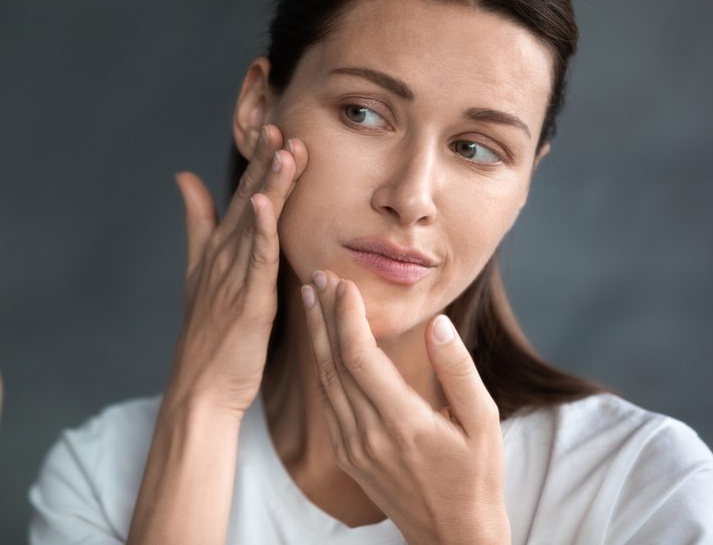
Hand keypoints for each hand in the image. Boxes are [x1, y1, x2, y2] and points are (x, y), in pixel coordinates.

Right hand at [168, 124, 307, 416]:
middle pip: (248, 200)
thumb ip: (196, 223)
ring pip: (256, 222)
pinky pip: (257, 258)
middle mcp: (224, 256)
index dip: (257, 163)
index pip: (242, 197)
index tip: (273, 128)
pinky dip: (261, 229)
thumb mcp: (199, 271)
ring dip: (269, 184)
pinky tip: (265, 202)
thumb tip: (184, 177)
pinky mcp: (247, 300)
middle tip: (278, 123)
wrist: (200, 387)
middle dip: (264, 162)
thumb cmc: (207, 336)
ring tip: (282, 148)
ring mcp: (234, 277)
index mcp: (219, 250)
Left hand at [301, 271, 509, 544]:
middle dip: (324, 316)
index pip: (360, 358)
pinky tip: (320, 343)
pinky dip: (321, 366)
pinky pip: (327, 402)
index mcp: (403, 423)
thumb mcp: (483, 423)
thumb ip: (458, 372)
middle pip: (333, 364)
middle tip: (319, 276)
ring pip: (324, 382)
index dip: (346, 317)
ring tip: (312, 299)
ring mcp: (353, 448)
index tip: (343, 283)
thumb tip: (438, 324)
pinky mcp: (347, 455)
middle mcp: (369, 435)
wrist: (453, 536)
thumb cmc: (476, 477)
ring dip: (315, 337)